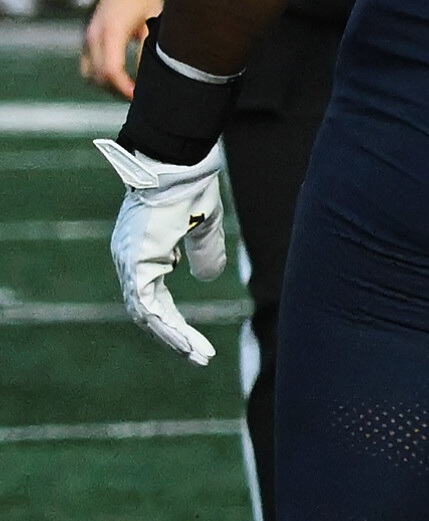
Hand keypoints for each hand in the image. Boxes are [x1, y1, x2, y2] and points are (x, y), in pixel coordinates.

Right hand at [80, 0, 160, 97]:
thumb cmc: (143, 0)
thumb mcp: (153, 21)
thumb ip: (149, 49)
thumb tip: (149, 77)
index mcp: (111, 30)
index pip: (111, 69)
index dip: (124, 88)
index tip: (140, 96)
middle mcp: (93, 36)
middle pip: (99, 76)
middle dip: (118, 91)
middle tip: (142, 97)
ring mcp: (87, 40)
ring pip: (90, 76)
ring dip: (108, 87)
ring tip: (132, 91)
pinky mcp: (86, 43)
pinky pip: (88, 69)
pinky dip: (101, 79)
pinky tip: (121, 82)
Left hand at [97, 138, 226, 366]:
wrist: (176, 163)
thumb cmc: (188, 186)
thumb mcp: (204, 224)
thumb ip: (205, 251)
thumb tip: (207, 278)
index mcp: (142, 250)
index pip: (153, 297)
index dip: (175, 321)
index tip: (197, 341)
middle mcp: (128, 259)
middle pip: (147, 312)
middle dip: (174, 338)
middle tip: (200, 358)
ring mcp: (128, 261)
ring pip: (146, 314)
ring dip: (173, 338)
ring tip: (199, 356)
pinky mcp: (135, 262)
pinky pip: (147, 305)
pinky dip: (168, 327)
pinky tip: (188, 341)